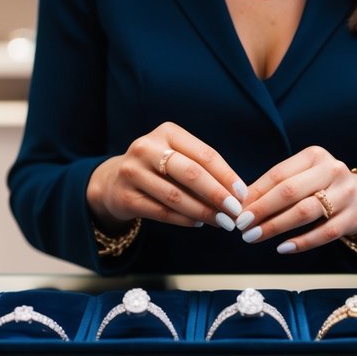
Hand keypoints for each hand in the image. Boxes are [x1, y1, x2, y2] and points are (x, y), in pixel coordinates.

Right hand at [87, 122, 247, 230]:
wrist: (114, 181)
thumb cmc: (158, 168)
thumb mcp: (178, 157)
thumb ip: (204, 170)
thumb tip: (238, 195)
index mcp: (167, 132)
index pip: (204, 154)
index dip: (227, 175)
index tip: (242, 194)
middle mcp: (147, 147)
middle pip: (191, 173)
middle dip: (217, 195)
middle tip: (235, 212)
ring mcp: (132, 171)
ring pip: (175, 196)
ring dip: (203, 212)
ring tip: (221, 222)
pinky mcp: (125, 196)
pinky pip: (161, 212)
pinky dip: (184, 219)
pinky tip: (199, 223)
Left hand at [236, 147, 356, 253]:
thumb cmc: (322, 186)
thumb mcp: (302, 177)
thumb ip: (274, 187)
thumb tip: (240, 203)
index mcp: (315, 156)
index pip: (279, 174)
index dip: (256, 194)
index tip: (237, 210)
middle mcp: (332, 170)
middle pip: (290, 192)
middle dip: (262, 211)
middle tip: (242, 227)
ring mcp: (346, 193)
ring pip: (305, 212)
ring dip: (276, 227)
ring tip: (255, 237)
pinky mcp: (354, 216)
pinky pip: (324, 233)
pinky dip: (302, 242)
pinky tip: (283, 248)